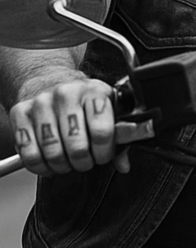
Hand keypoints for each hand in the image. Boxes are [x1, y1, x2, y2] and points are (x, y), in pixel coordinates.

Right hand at [10, 75, 127, 175]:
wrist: (48, 81)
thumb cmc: (83, 101)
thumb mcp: (109, 110)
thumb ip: (120, 137)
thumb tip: (124, 164)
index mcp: (94, 92)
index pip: (102, 132)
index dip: (105, 153)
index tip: (103, 156)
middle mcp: (66, 94)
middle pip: (77, 147)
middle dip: (84, 162)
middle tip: (86, 161)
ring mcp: (40, 103)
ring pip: (53, 153)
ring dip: (63, 166)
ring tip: (68, 162)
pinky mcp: (19, 113)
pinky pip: (29, 153)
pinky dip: (41, 166)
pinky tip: (49, 162)